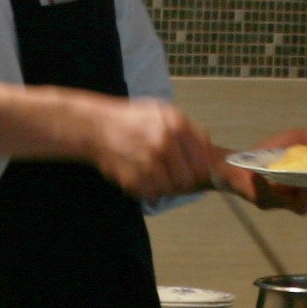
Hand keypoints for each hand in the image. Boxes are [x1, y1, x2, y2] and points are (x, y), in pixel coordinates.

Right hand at [77, 97, 232, 199]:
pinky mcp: (134, 179)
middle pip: (188, 180)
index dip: (200, 171)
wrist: (96, 127)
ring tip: (154, 174)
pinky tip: (142, 176)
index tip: (194, 172)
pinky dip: (149, 190)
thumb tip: (210, 156)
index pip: (203, 162)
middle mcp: (165, 143)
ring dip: (165, 187)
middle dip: (182, 181)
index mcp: (177, 125)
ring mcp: (148, 163)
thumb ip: (190, 131)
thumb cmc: (132, 119)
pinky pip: (152, 195)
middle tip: (173, 176)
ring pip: (171, 190)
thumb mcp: (165, 113)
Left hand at [222, 124, 306, 212]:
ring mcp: (287, 201)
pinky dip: (272, 188)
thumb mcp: (300, 139)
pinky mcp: (268, 202)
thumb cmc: (274, 152)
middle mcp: (304, 193)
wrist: (242, 163)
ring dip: (306, 195)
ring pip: (306, 205)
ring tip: (303, 185)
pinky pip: (271, 198)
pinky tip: (266, 178)